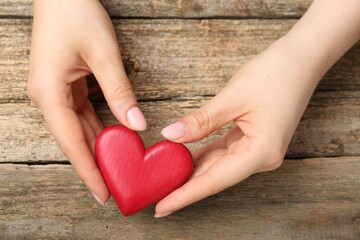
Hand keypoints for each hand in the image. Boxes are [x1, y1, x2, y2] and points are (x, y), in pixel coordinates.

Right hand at [27, 0, 146, 204]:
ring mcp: (54, 93)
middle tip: (116, 189)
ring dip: (97, 150)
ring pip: (78, 130)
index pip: (72, 143)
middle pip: (74, 141)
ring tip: (116, 171)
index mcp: (49, 93)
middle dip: (95, 165)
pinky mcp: (64, 86)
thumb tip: (136, 123)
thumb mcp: (103, 55)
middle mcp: (47, 98)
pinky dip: (97, 130)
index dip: (89, 171)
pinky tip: (112, 141)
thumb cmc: (77, 14)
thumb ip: (119, 92)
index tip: (104, 194)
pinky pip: (81, 116)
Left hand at [155, 0, 359, 216]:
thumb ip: (201, 121)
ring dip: (192, 172)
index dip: (186, 195)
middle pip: (216, 177)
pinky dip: (202, 156)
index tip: (162, 207)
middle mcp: (261, 158)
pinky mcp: (252, 140)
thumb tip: (170, 136)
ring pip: (218, 166)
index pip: (215, 180)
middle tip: (155, 194)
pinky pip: (223, 153)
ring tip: (164, 179)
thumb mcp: (232, 98)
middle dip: (184, 186)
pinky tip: (183, 158)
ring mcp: (258, 150)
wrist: (299, 61)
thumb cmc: (273, 75)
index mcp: (261, 152)